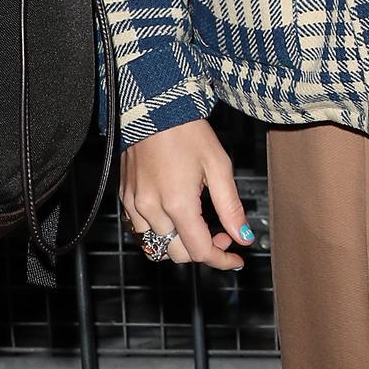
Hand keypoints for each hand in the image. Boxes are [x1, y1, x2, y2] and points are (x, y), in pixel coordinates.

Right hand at [120, 118, 252, 270]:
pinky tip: (176, 216)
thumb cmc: (187, 132)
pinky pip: (141, 230)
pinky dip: (160, 233)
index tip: (236, 259)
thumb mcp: (218, 166)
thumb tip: (244, 237)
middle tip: (222, 233)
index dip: (221, 260)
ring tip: (197, 224)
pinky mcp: (125, 197)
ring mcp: (134, 204)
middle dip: (203, 251)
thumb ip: (230, 208)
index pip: (199, 251)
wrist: (154, 109)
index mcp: (177, 203)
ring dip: (179, 244)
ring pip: (156, 246)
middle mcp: (151, 209)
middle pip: (177, 254)